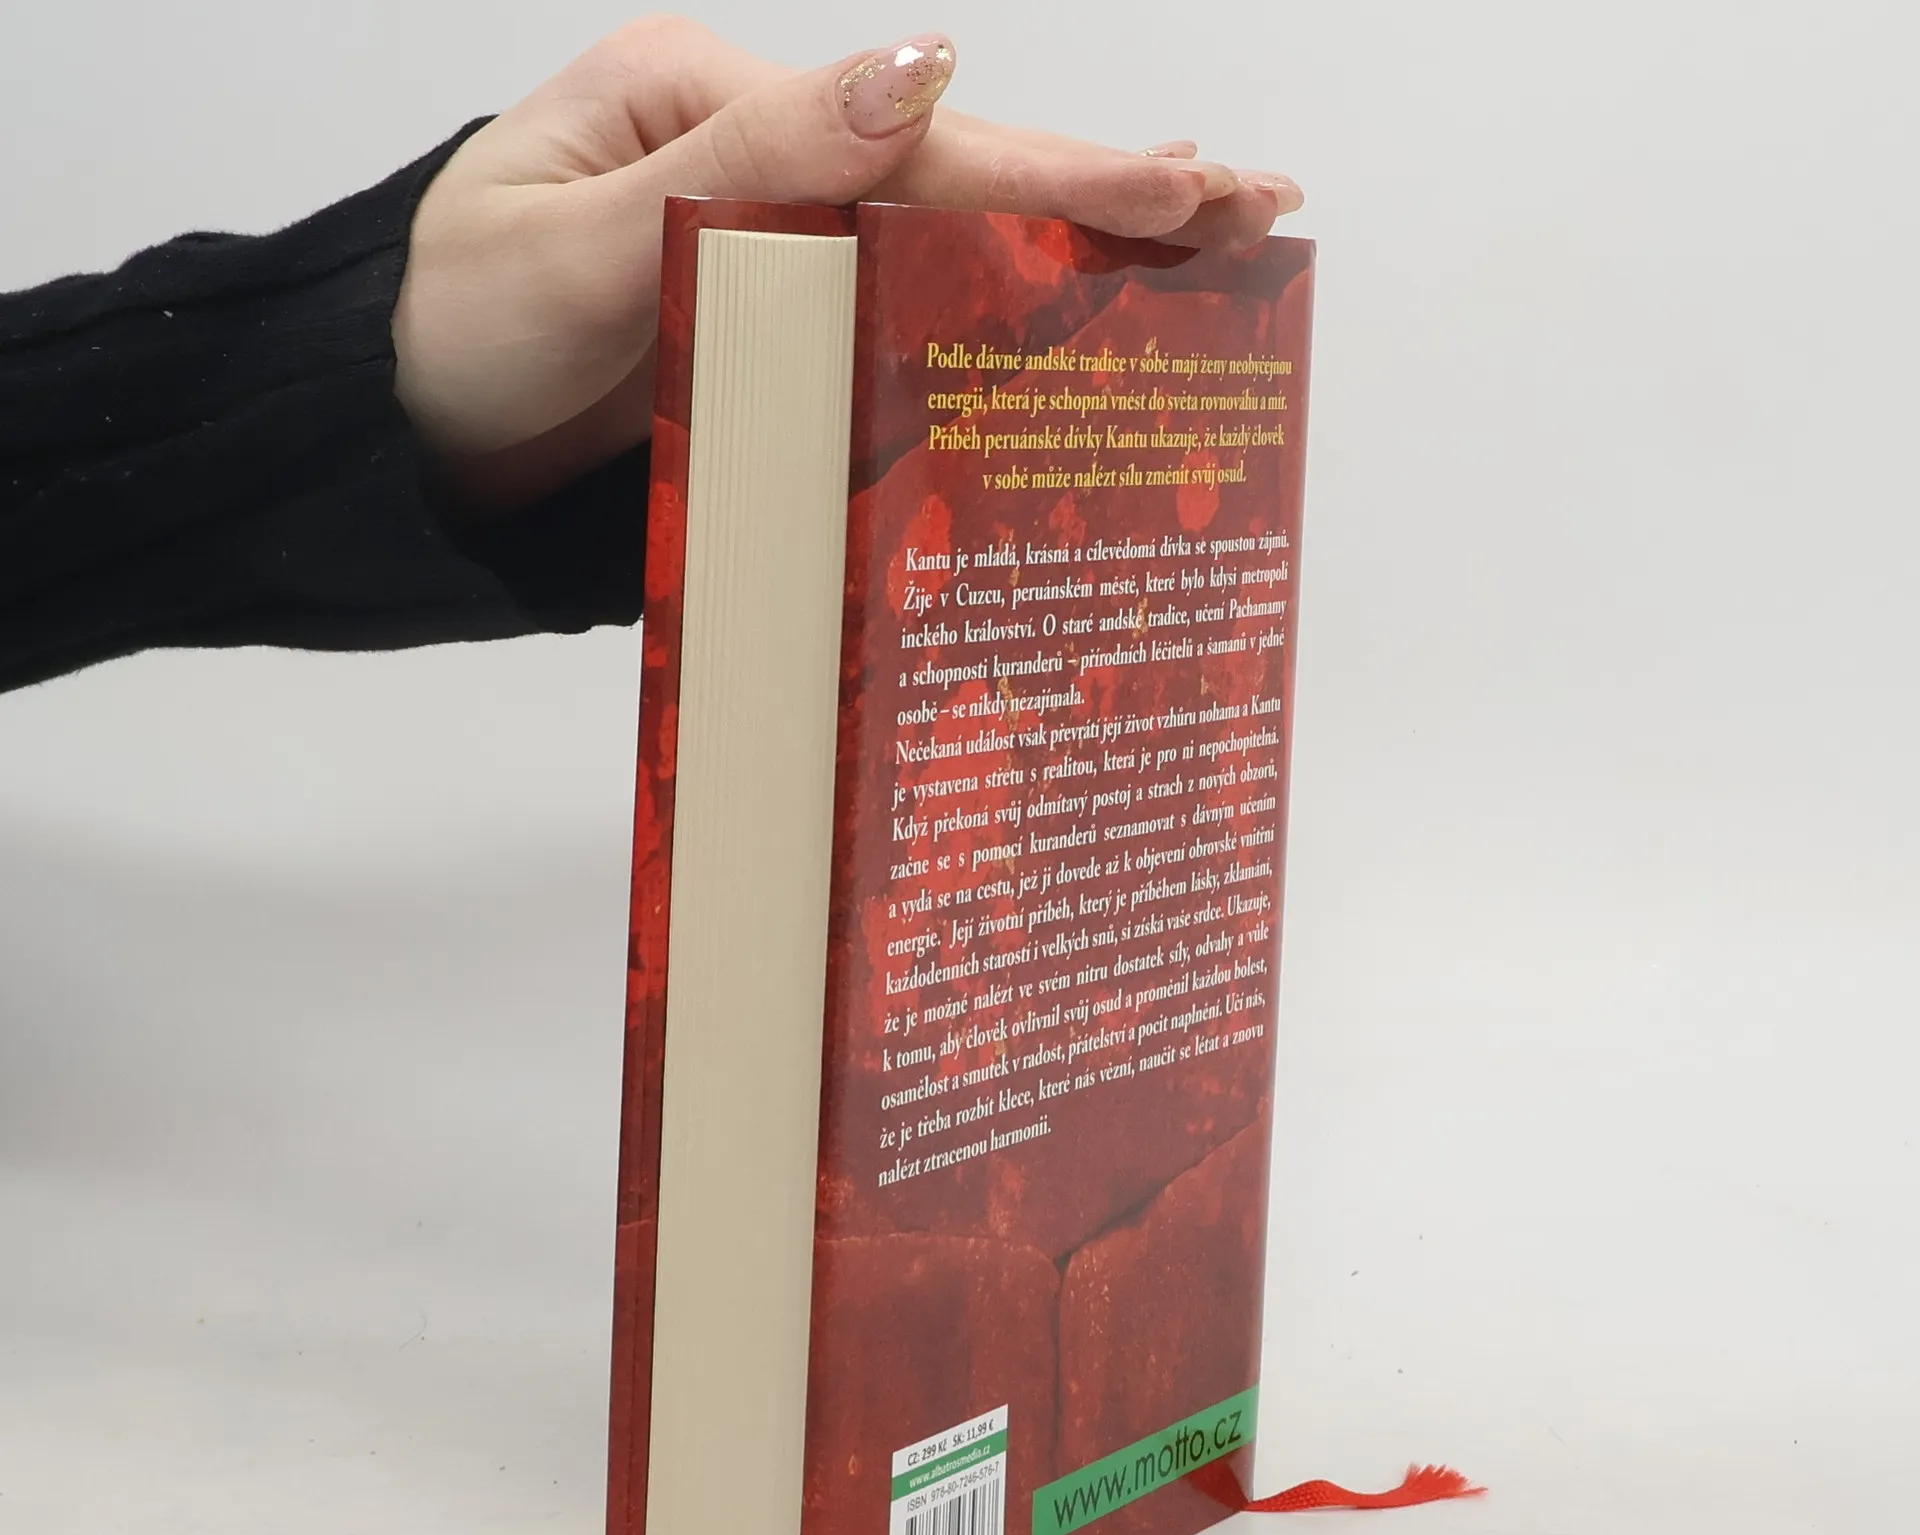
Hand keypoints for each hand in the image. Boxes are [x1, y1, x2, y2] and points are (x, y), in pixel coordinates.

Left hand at [392, 17, 1302, 514]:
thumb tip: (919, 66)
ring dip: (1078, 239)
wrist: (393, 443)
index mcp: (712, 111)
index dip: (1060, 170)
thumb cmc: (451, 338)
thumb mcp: (578, 242)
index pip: (918, 145)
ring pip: (947, 242)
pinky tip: (1074, 310)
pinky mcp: (769, 332)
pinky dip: (997, 310)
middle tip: (1255, 200)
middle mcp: (759, 167)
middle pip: (961, 176)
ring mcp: (770, 252)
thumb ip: (750, 163)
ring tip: (1211, 235)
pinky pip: (899, 318)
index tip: (1187, 189)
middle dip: (1111, 188)